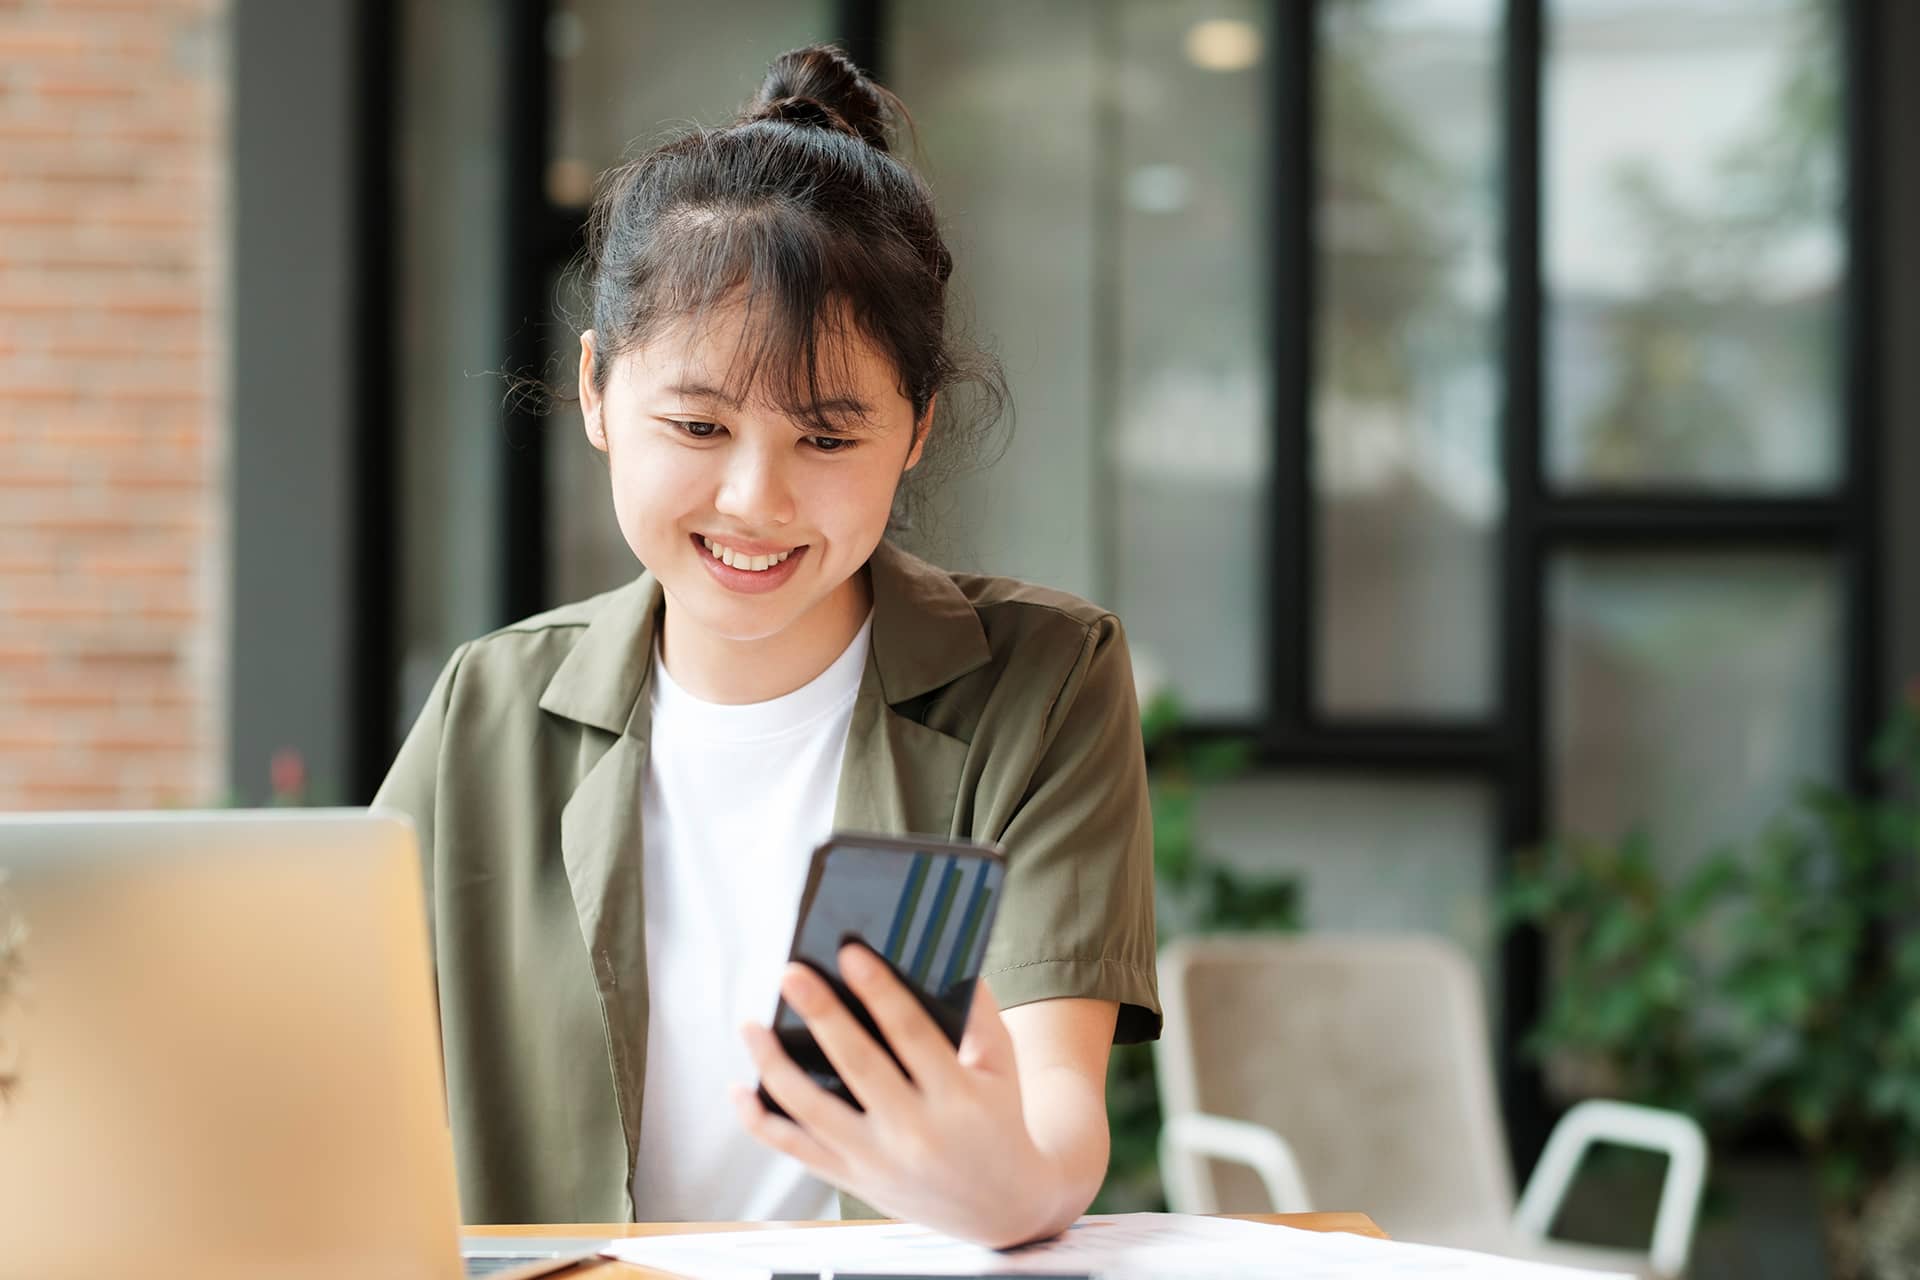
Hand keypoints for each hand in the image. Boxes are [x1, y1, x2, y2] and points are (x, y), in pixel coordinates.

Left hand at [733, 943, 1067, 1247]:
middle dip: (821, 1014)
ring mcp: (877, 1159)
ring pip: (812, 1110)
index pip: (911, 1034)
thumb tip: (941, 956)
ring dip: (774, 1065)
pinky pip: (795, 1149)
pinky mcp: (852, 1179)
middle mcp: (914, 1131)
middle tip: (791, 974)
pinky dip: (760, 1121)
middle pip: (857, 1065)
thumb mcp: (1002, 1066)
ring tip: (751, 1025)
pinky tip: (739, 1088)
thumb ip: (978, 1012)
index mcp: (956, 1097)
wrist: (1001, 1208)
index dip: (879, 990)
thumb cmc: (999, 1121)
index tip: (850, 953)